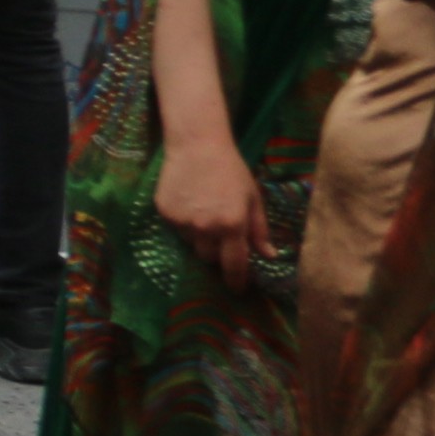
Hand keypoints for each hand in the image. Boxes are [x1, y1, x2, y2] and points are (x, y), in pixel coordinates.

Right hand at [152, 135, 271, 279]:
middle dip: (217, 251)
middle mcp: (206, 227)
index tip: (238, 290)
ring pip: (191, 243)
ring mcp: (182, 221)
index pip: (235, 264)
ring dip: (199, 237)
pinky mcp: (165, 213)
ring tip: (203, 212)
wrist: (196, 145)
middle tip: (220, 232)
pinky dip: (183, 222)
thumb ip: (259, 230)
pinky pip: (176, 229)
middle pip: (210, 257)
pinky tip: (189, 202)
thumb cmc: (231, 170)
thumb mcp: (253, 198)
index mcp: (233, 225)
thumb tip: (269, 256)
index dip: (237, 280)